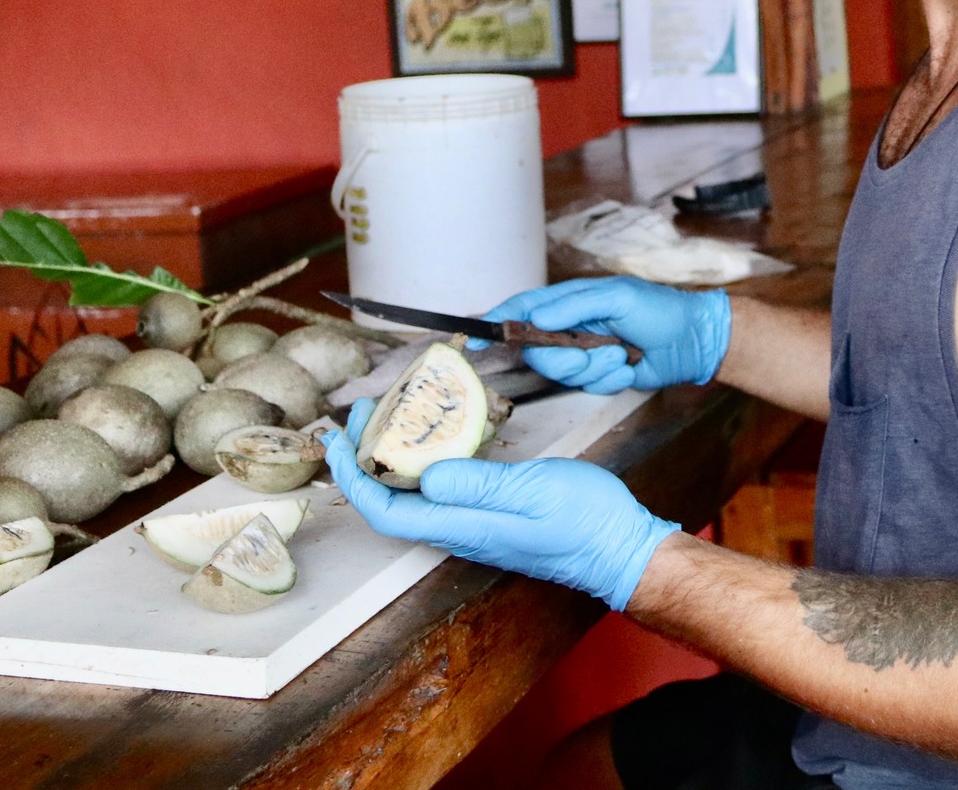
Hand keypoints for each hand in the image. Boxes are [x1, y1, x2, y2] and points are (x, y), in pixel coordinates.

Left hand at [325, 401, 678, 611]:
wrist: (619, 548)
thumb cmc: (584, 521)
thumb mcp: (533, 491)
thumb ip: (479, 485)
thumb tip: (426, 475)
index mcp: (462, 526)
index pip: (385, 511)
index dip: (353, 478)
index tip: (337, 440)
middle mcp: (459, 530)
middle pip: (391, 501)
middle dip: (366, 457)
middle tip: (364, 409)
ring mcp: (474, 524)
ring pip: (414, 494)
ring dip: (391, 455)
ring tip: (388, 414)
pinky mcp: (490, 514)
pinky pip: (441, 489)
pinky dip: (424, 457)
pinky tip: (435, 433)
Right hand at [476, 277, 730, 392]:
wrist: (693, 341)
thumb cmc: (658, 309)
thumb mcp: (617, 298)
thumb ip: (574, 306)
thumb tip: (535, 316)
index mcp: (568, 301)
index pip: (521, 310)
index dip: (495, 323)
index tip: (471, 341)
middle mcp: (569, 327)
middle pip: (538, 350)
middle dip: (566, 358)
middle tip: (597, 350)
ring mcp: (583, 353)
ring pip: (563, 373)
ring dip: (595, 368)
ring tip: (622, 354)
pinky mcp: (598, 376)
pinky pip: (588, 386)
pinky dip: (610, 379)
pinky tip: (630, 367)